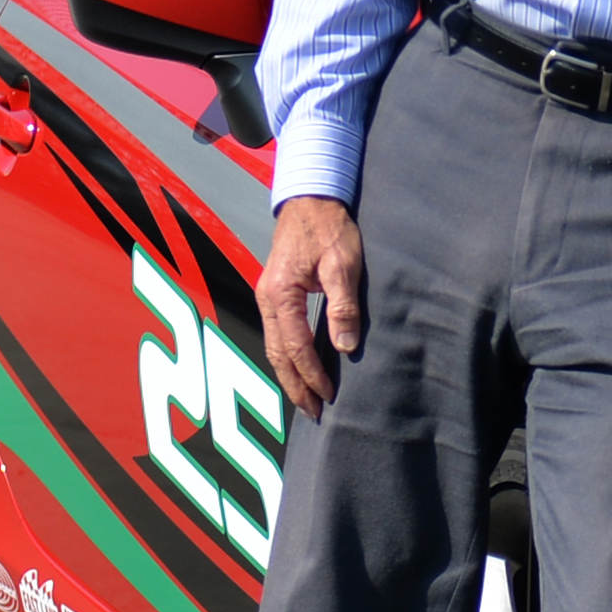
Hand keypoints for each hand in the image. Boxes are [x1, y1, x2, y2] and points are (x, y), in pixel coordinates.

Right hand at [257, 194, 365, 418]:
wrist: (309, 198)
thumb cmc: (328, 227)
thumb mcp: (343, 264)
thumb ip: (343, 307)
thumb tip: (344, 347)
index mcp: (280, 294)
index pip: (296, 347)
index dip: (312, 375)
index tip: (328, 396)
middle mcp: (267, 299)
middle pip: (278, 354)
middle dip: (294, 386)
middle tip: (312, 413)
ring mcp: (267, 297)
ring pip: (275, 346)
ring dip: (289, 375)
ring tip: (306, 399)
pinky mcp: (274, 294)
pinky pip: (278, 334)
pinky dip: (287, 357)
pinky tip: (300, 368)